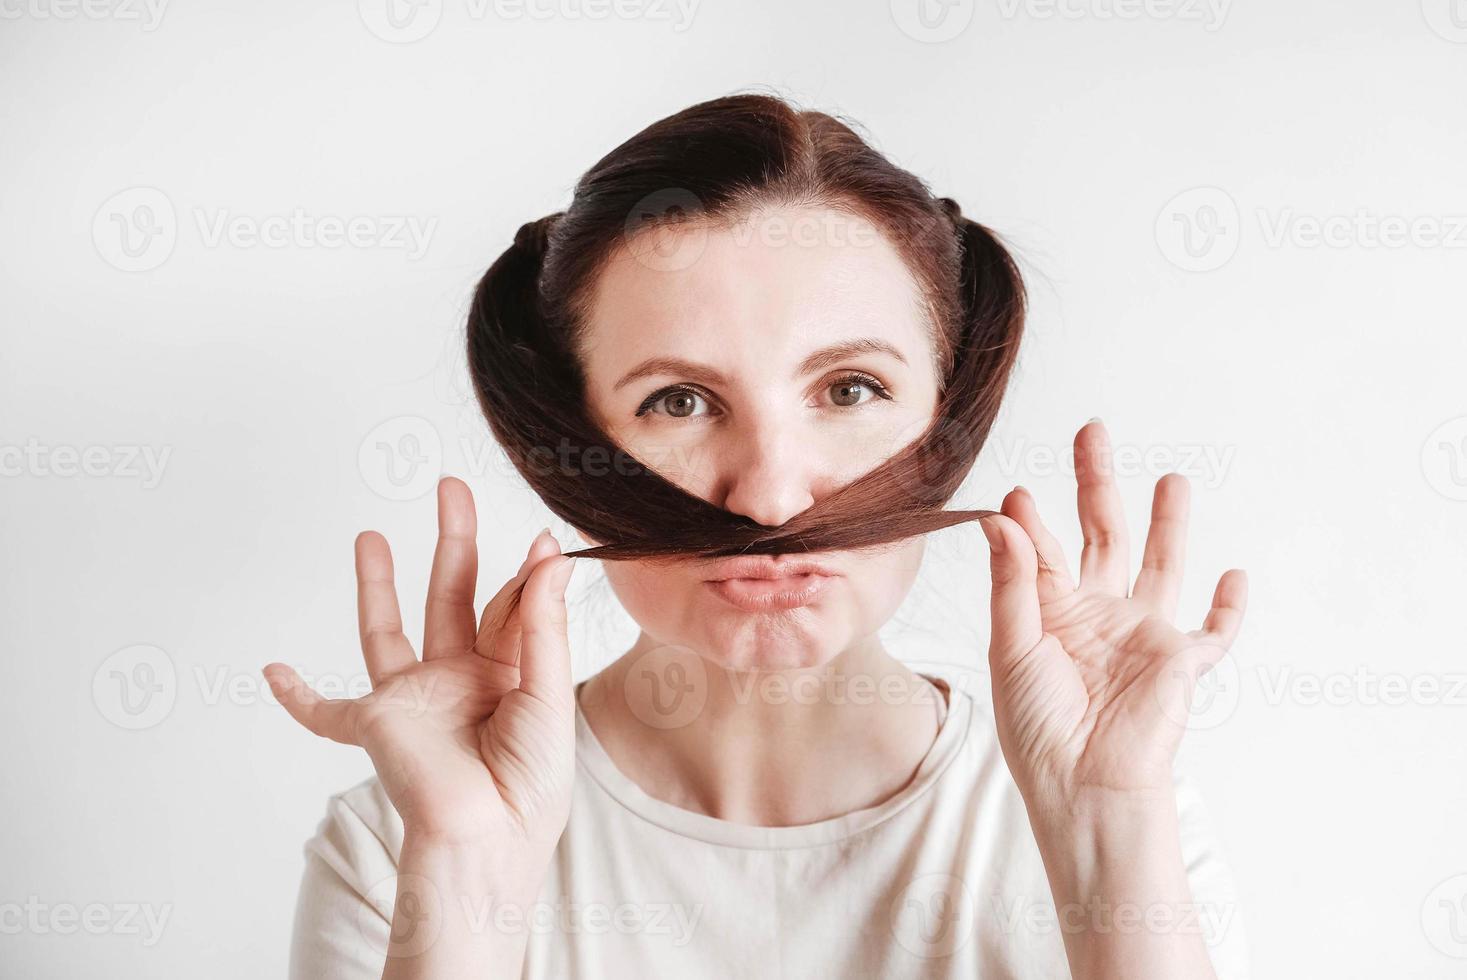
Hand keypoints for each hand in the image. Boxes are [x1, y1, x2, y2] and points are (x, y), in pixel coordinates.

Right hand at [263, 477, 578, 865]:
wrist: (486, 839)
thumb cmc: (530, 782)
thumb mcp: (547, 692)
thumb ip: (540, 623)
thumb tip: (547, 554)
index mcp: (508, 674)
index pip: (512, 606)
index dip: (526, 573)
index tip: (539, 540)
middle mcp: (460, 680)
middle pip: (453, 595)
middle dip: (452, 539)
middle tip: (450, 488)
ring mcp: (415, 700)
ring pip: (389, 630)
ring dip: (377, 585)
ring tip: (370, 536)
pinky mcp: (375, 724)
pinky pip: (327, 712)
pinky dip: (298, 697)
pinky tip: (275, 672)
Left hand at [979, 420, 1246, 808]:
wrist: (1084, 787)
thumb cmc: (1038, 728)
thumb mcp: (1013, 648)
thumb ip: (1013, 583)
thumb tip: (1001, 518)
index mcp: (1049, 613)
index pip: (1041, 551)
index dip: (1031, 520)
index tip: (1021, 493)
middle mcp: (1097, 615)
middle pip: (1102, 535)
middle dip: (1098, 484)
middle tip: (1093, 433)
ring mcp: (1141, 635)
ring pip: (1161, 565)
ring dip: (1168, 523)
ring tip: (1173, 480)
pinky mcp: (1180, 661)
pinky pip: (1213, 631)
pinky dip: (1229, 606)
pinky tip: (1235, 574)